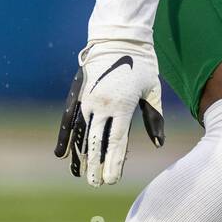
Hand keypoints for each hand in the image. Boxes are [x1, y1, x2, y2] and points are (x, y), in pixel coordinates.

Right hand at [55, 40, 163, 186]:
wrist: (118, 38)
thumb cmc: (142, 64)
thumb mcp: (153, 90)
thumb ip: (154, 118)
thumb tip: (159, 144)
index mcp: (122, 106)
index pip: (117, 142)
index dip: (114, 163)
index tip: (111, 181)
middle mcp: (102, 105)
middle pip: (97, 142)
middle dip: (97, 165)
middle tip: (96, 184)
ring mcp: (87, 100)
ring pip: (82, 133)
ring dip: (81, 155)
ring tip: (81, 174)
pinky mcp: (78, 95)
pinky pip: (70, 121)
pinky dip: (66, 137)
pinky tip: (62, 153)